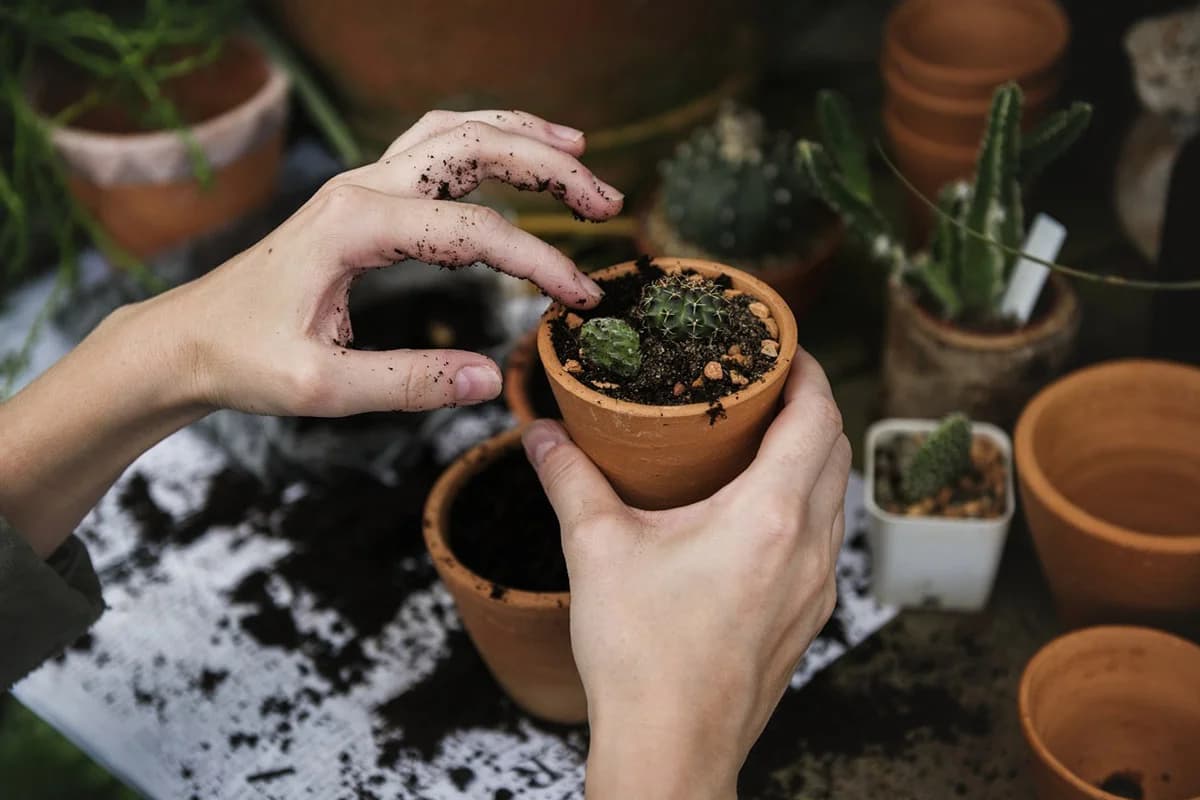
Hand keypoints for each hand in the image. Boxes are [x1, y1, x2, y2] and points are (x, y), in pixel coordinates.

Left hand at [0, 109, 622, 554]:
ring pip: (454, 133)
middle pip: (473, 148)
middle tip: (606, 202)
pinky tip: (515, 156)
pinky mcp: (362, 198)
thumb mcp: (322, 388)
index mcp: (354, 226)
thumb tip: (490, 380)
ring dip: (521, 138)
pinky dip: (484, 142)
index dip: (539, 262)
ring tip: (580, 154)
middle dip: (549, 167)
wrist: (188, 338)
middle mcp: (361, 188)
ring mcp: (360, 185)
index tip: (581, 299)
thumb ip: (408, 383)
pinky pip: (433, 149)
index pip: (473, 231)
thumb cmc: (244, 360)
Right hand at [522, 349, 850, 798]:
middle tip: (764, 385)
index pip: (818, 416)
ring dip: (811, 456)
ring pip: (835, 497)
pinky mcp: (808, 618)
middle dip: (810, 406)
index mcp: (770, 516)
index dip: (808, 370)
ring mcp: (816, 588)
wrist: (671, 749)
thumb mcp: (596, 550)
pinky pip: (824, 539)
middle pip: (836, 450)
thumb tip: (541, 433)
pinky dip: (805, 504)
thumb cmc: (641, 656)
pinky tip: (757, 512)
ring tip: (759, 440)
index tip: (782, 347)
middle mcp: (809, 547)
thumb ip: (569, 479)